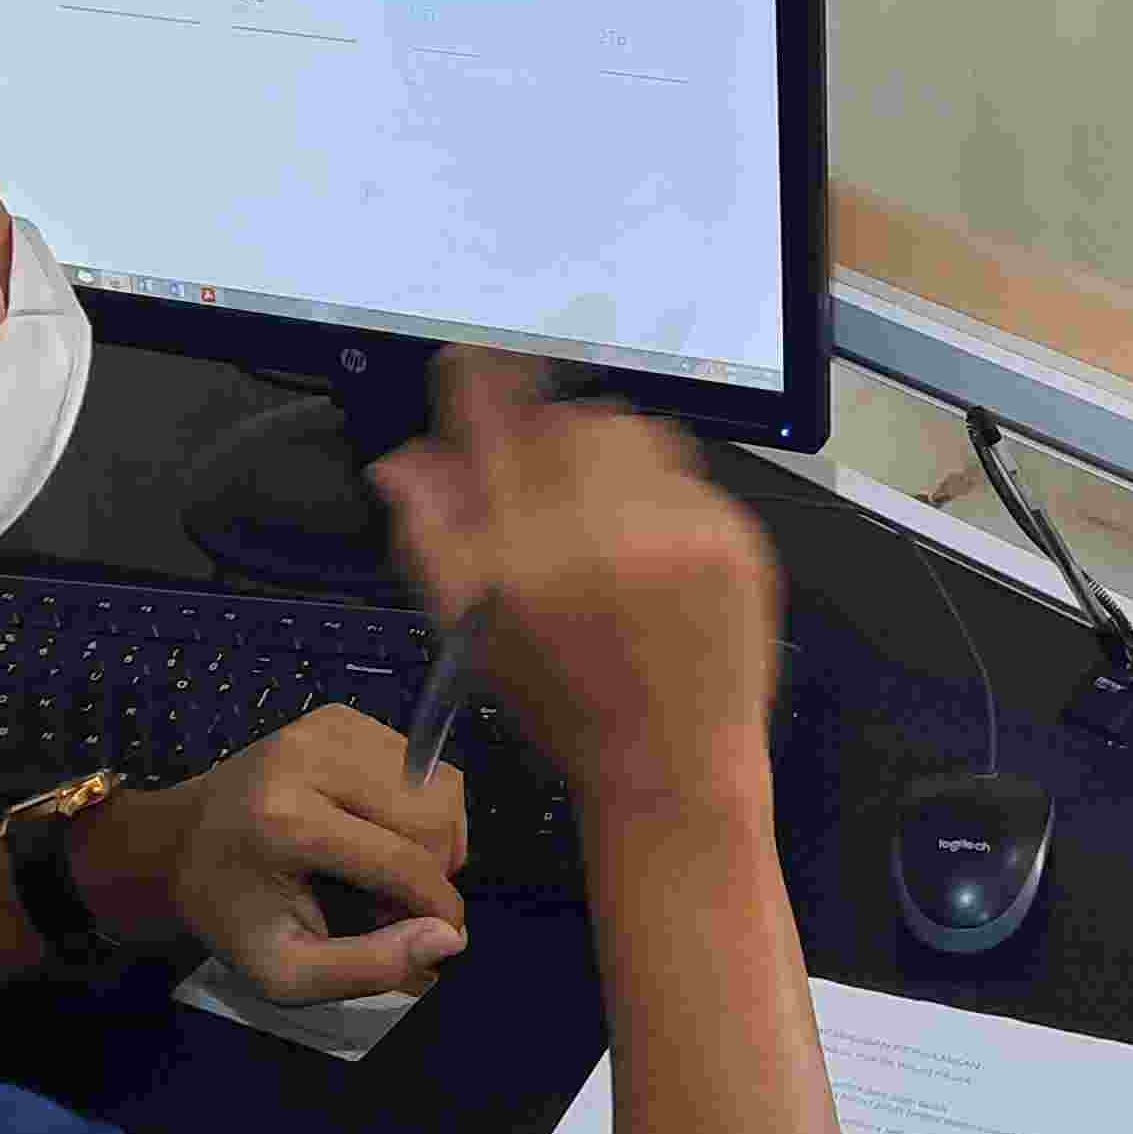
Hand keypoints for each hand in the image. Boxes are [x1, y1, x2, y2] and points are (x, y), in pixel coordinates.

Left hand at [96, 704, 469, 1000]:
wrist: (177, 843)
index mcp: (287, 821)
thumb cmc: (229, 913)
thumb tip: (449, 938)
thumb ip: (368, 968)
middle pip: (432, 812)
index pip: (403, 860)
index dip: (439, 905)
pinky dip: (418, 805)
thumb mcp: (285, 973)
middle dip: (438, 870)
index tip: (446, 937)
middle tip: (401, 905)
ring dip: (434, 837)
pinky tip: (379, 832)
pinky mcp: (340, 716)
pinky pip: (421, 761)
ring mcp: (327, 727)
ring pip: (439, 781)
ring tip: (390, 871)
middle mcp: (310, 758)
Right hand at [364, 347, 782, 816]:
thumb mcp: (477, 639)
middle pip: (562, 418)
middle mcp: (602, 538)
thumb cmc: (570, 712)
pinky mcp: (730, 538)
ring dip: (602, 449)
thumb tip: (402, 463)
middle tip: (541, 470)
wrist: (675, 769)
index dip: (473, 384)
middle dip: (545, 431)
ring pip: (628, 430)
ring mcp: (677, 533)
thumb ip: (431, 541)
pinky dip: (656, 490)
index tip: (466, 364)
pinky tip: (646, 545)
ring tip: (597, 508)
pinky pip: (683, 471)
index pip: (490, 428)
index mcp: (524, 563)